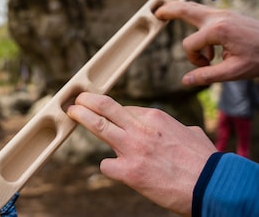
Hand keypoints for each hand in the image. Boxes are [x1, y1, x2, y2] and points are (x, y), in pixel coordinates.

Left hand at [67, 92, 216, 215]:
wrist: (211, 185)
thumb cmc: (203, 160)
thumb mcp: (188, 132)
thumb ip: (174, 127)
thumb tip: (170, 129)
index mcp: (155, 117)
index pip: (124, 108)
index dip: (110, 110)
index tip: (102, 108)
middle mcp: (141, 128)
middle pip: (106, 107)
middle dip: (87, 100)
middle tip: (77, 99)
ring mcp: (132, 149)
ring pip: (98, 126)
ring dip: (82, 117)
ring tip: (72, 113)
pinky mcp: (128, 172)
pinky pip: (107, 165)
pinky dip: (109, 166)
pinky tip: (116, 169)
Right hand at [155, 1, 258, 85]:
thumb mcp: (233, 72)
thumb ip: (207, 76)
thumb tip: (185, 81)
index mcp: (217, 31)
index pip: (189, 45)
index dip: (193, 59)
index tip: (207, 64)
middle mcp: (218, 17)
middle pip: (186, 10)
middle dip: (169, 11)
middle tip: (156, 11)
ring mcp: (223, 13)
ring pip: (194, 7)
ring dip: (179, 10)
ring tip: (166, 10)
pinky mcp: (226, 14)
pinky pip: (204, 12)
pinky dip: (194, 17)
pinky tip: (195, 26)